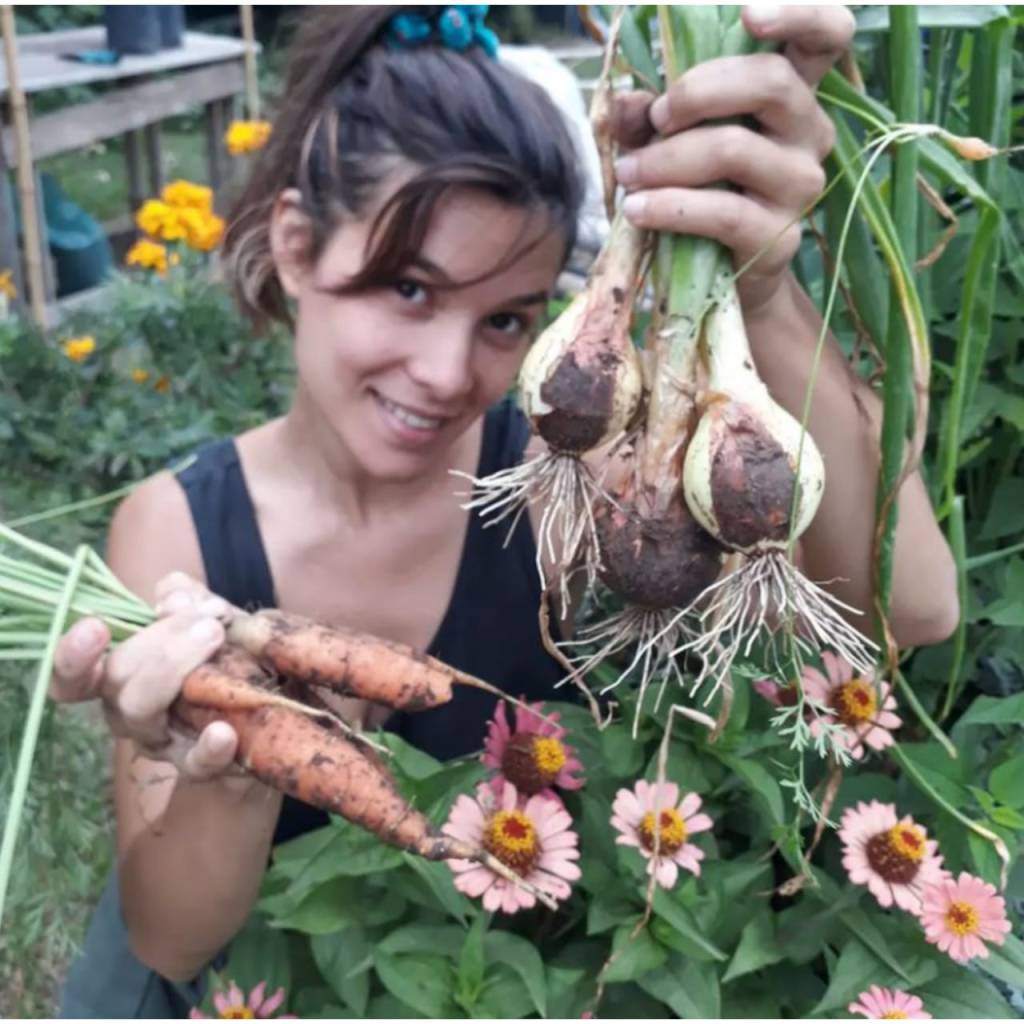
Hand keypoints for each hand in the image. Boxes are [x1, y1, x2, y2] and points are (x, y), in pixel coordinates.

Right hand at [50, 572, 240, 780]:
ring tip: (217, 638)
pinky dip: (208, 748)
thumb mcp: (203, 611)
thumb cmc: (219, 648)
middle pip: (116, 680)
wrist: (264, 693)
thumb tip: (173, 599)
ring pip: (141, 713)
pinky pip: (194, 764)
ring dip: (175, 670)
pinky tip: (223, 733)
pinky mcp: (194, 764)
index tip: (93, 627)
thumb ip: (184, 597)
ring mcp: (157, 741)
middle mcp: (124, 710)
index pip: (73, 675)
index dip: (72, 656)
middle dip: (159, 644)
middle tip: (209, 622)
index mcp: (118, 673)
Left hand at [612, 5, 854, 314]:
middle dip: (697, 92)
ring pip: (734, 148)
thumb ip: (649, 116)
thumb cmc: (700, 192)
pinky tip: (637, 211)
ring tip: (628, 174)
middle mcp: (810, 132)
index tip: (750, 13)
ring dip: (666, 159)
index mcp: (792, 93)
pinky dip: (670, 208)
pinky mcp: (780, 237)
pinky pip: (723, 212)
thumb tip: (626, 103)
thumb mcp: (670, 143)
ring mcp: (800, 185)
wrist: (722, 276)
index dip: (800, 13)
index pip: (827, 34)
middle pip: (770, 81)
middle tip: (656, 118)